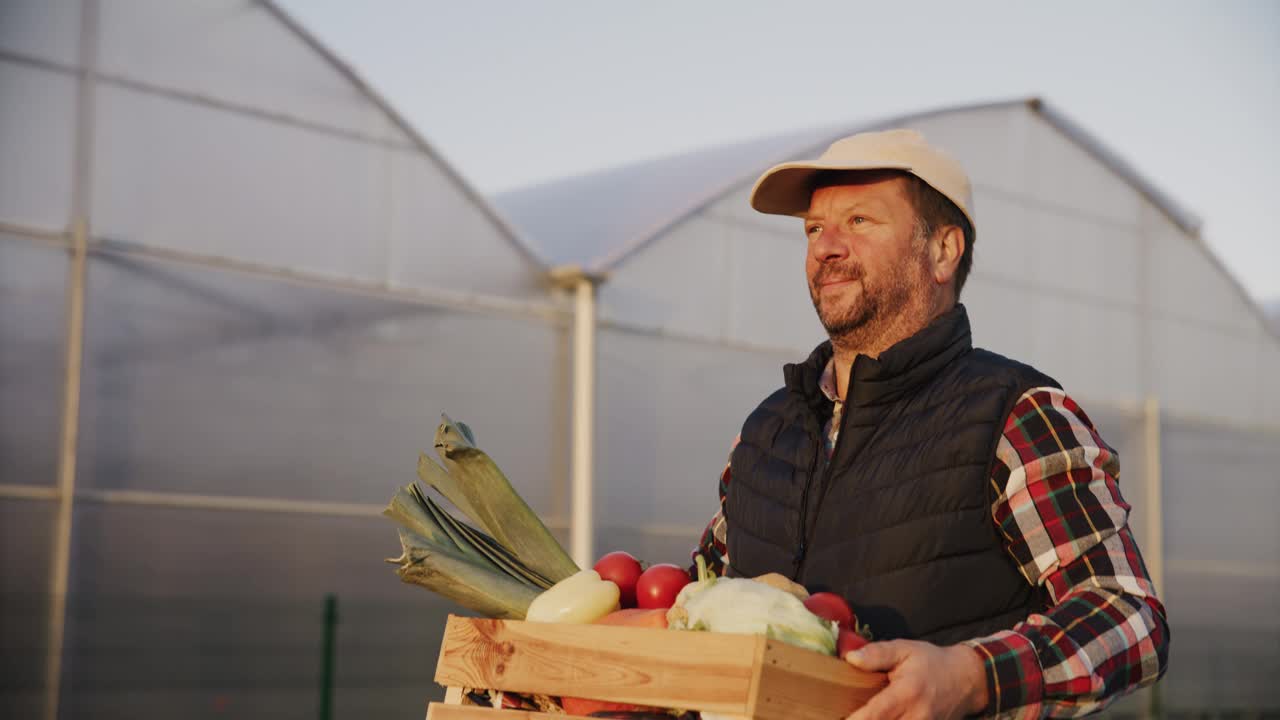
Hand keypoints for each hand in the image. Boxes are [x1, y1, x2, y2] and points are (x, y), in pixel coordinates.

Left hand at [843, 639, 987, 719]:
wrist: (966, 680)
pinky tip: (873, 718)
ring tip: (856, 715)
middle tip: (839, 714)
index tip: (835, 718)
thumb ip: (877, 653)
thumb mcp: (905, 649)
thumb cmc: (931, 662)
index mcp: (907, 694)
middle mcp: (915, 717)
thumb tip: (850, 658)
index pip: (874, 715)